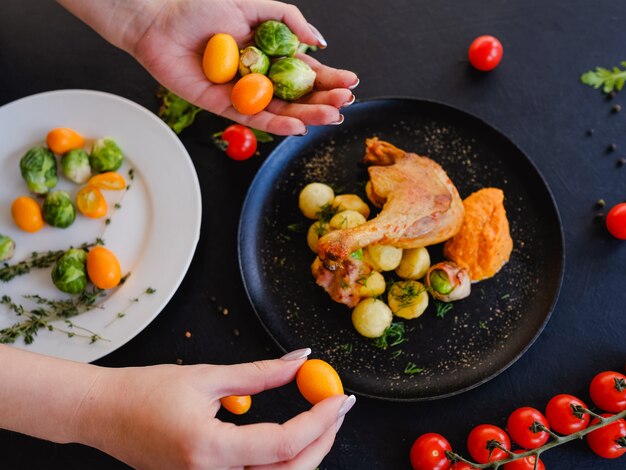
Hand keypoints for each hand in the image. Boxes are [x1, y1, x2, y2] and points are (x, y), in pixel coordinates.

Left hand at [59, 0, 358, 134]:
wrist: (159, 23)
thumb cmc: (199, 10)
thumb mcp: (251, 4)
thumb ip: (287, 18)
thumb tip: (319, 40)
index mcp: (269, 54)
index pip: (305, 71)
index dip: (329, 78)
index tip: (350, 82)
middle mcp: (260, 78)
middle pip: (299, 94)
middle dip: (325, 99)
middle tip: (345, 103)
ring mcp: (244, 95)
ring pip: (282, 111)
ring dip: (308, 115)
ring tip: (330, 116)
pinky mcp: (225, 108)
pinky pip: (255, 119)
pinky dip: (276, 125)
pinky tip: (297, 126)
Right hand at [77, 349, 355, 468]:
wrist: (104, 413)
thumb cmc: (145, 391)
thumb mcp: (208, 376)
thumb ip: (261, 373)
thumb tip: (300, 361)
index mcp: (209, 451)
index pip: (283, 445)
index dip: (320, 421)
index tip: (341, 398)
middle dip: (321, 441)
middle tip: (337, 408)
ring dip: (306, 454)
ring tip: (322, 419)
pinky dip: (282, 462)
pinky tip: (293, 437)